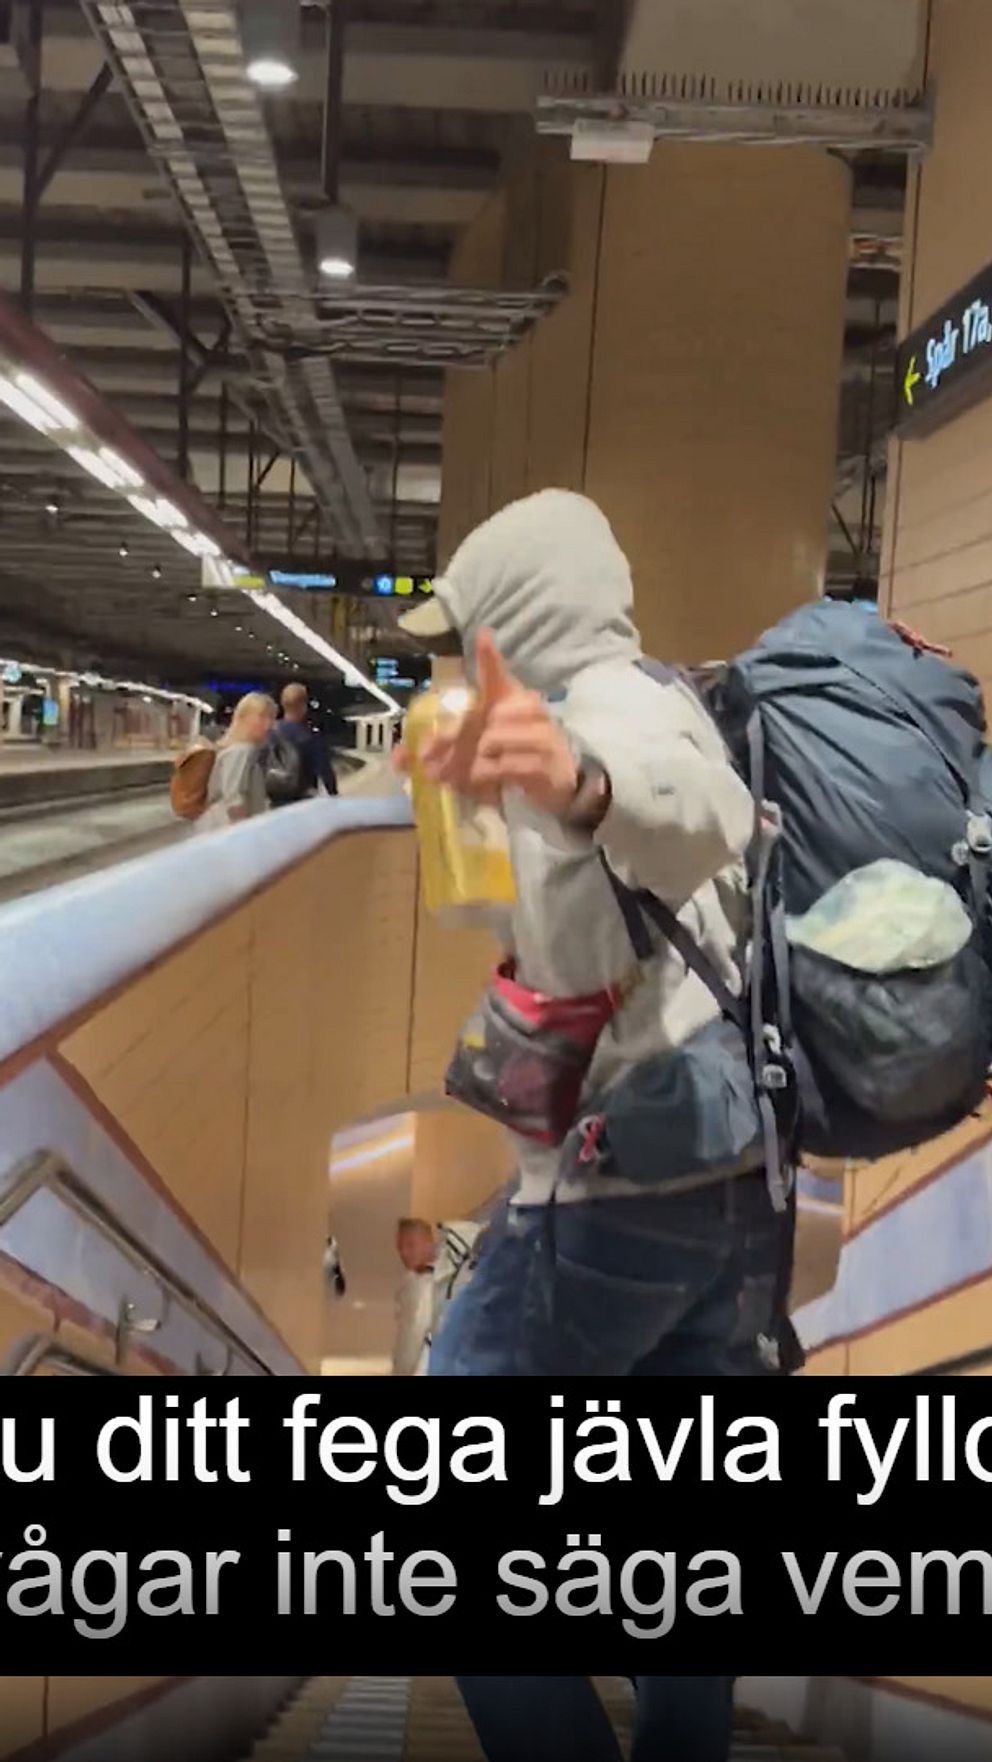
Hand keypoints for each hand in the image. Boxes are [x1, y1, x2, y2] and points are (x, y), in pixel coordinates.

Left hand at [401, 630, 579, 813]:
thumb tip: (398, 758)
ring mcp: (541, 735)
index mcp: (510, 699)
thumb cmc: (511, 755)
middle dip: (450, 740)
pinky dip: (488, 776)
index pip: (497, 675)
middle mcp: (528, 710)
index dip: (489, 657)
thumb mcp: (474, 752)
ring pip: (492, 741)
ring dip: (472, 763)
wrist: (556, 781)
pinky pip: (505, 765)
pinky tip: (487, 783)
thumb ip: (437, 752)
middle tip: (431, 762)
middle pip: (482, 716)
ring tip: (467, 775)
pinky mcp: (544, 763)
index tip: (482, 636)